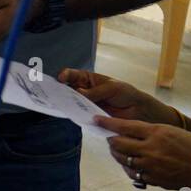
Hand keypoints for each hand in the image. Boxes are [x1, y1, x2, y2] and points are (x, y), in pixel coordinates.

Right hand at [57, 68, 178, 126]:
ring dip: (64, 103)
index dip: (65, 75)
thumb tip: (78, 92)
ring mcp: (84, 103)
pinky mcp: (87, 115)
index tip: (61, 78)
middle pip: (66, 88)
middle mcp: (83, 90)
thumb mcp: (111, 88)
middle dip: (59, 89)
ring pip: (70, 102)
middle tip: (53, 92)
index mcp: (87, 79)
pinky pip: (77, 114)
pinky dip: (73, 114)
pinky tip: (69, 114)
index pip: (71, 75)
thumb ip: (95, 92)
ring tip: (59, 104)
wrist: (137, 111)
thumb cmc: (125, 93)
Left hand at [97, 115, 190, 190]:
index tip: (96, 120)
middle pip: (119, 143)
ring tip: (117, 150)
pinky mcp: (157, 181)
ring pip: (124, 159)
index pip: (125, 126)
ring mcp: (153, 167)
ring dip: (118, 154)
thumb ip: (157, 134)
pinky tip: (132, 165)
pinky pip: (135, 174)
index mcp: (158, 132)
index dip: (108, 123)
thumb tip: (141, 135)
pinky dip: (131, 168)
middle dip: (111, 140)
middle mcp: (152, 149)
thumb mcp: (179, 133)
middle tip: (109, 137)